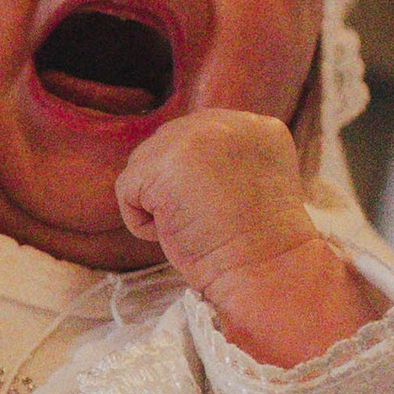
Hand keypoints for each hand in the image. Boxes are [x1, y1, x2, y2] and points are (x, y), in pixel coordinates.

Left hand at [115, 109, 375, 364]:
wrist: (265, 271)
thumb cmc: (260, 247)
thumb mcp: (252, 183)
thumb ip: (223, 160)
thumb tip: (177, 167)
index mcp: (259, 127)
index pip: (201, 137)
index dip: (198, 179)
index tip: (222, 211)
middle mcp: (228, 122)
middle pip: (168, 144)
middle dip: (174, 187)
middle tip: (207, 221)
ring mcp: (194, 137)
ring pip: (144, 164)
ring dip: (159, 203)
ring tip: (196, 225)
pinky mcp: (163, 162)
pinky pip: (127, 189)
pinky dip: (142, 222)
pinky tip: (177, 232)